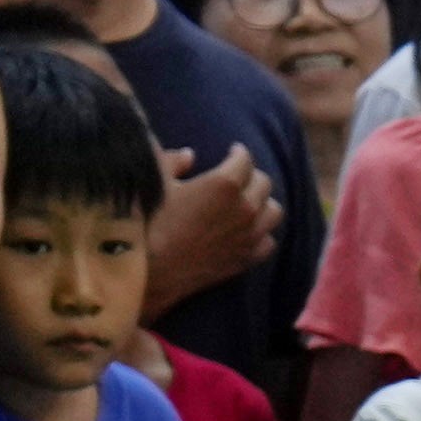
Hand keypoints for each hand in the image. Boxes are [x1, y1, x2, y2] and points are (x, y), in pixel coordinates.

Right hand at [145, 146, 269, 312]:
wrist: (149, 270)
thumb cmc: (147, 221)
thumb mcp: (154, 181)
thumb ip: (172, 160)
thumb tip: (189, 155)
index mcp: (224, 184)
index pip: (244, 160)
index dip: (239, 152)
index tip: (234, 150)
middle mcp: (245, 209)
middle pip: (264, 184)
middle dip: (252, 174)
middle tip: (240, 173)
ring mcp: (250, 236)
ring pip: (273, 212)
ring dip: (263, 202)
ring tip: (249, 200)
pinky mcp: (247, 258)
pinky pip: (268, 241)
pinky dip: (261, 232)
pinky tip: (249, 229)